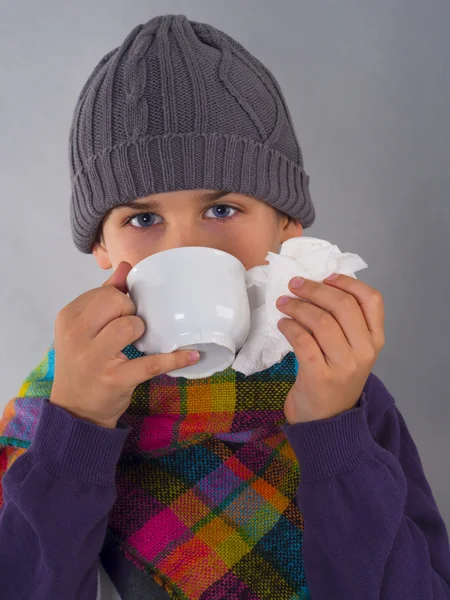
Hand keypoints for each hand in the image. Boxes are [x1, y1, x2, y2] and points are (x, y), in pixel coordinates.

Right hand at [50, 261, 199, 428]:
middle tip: (130, 329)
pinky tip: (190, 355)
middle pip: (118, 302)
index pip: (104, 292)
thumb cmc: (83, 364)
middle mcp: (76, 336)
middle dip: (132, 312)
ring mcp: (94, 358)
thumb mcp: (84, 328)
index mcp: (69, 318)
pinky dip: (174, 359)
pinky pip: (151, 363)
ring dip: (142, 332)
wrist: (75, 411)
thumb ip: (104, 295)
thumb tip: (125, 266)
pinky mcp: (115, 379)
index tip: (121, 313)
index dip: (120, 300)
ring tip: (136, 344)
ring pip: (132, 326)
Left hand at [276, 273, 384, 423]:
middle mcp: (364, 351)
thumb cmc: (335, 379)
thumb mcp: (351, 352)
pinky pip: (302, 340)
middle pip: (343, 305)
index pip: (372, 300)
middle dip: (314, 289)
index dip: (347, 282)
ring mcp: (343, 365)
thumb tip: (318, 286)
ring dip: (297, 306)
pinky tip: (282, 324)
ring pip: (320, 321)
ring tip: (283, 303)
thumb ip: (344, 324)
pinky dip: (289, 326)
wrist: (327, 423)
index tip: (325, 277)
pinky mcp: (319, 376)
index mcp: (375, 340)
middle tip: (294, 285)